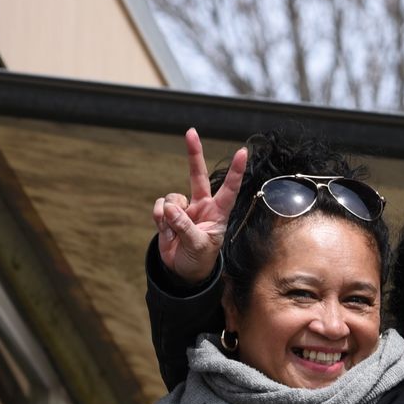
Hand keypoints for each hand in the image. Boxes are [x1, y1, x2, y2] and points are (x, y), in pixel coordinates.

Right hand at [153, 127, 246, 284]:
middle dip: (194, 153)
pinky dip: (159, 219)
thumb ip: (185, 227)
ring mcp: (184, 209)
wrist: (182, 272)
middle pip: (197, 175)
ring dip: (170, 214)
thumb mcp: (198, 246)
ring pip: (172, 197)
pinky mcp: (167, 214)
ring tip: (175, 232)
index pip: (229, 189)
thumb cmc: (199, 260)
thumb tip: (170, 207)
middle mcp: (202, 206)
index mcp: (217, 213)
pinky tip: (166, 231)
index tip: (243, 152)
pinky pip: (159, 207)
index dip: (236, 171)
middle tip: (190, 131)